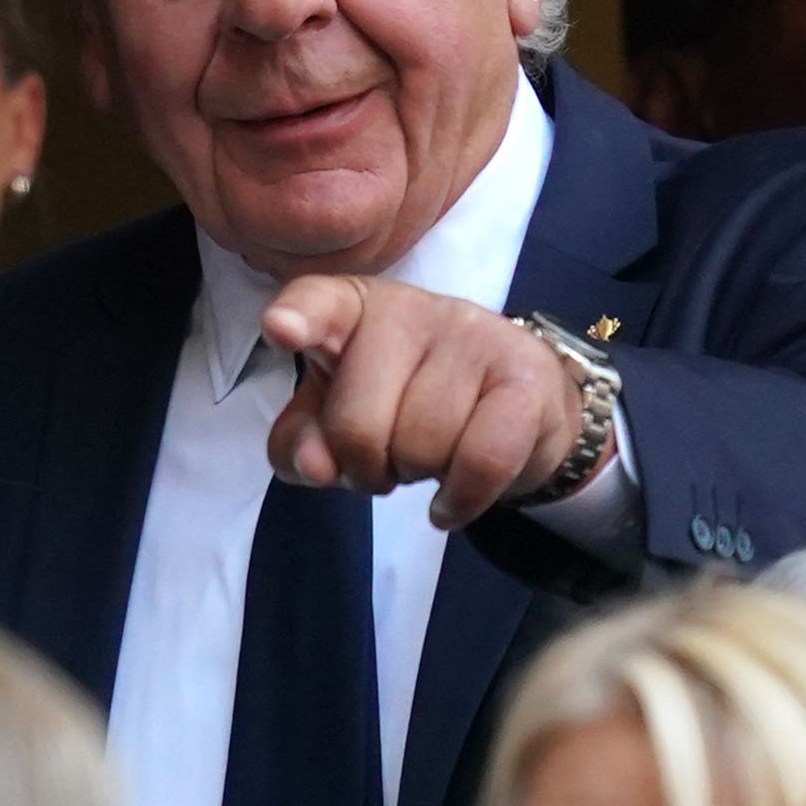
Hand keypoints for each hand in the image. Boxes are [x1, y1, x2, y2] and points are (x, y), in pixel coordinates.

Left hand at [262, 275, 585, 528]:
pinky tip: (449, 501)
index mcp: (352, 309)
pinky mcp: (525, 376)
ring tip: (428, 458)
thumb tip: (316, 466)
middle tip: (385, 459)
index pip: (319, 303)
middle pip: (357, 423)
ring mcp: (473, 336)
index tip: (280, 330)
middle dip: (364, 467)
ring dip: (416, 477)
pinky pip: (482, 461)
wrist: (517, 408)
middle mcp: (410, 309)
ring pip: (420, 447)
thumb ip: (302, 443)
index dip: (299, 318)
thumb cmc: (406, 405)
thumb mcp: (337, 421)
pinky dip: (459, 499)